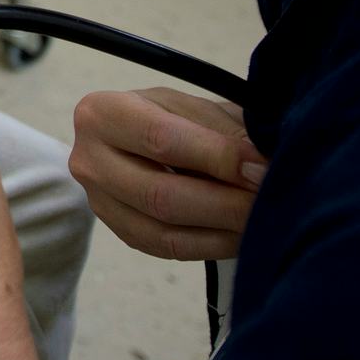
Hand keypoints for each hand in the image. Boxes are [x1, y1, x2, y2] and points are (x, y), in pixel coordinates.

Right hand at [68, 87, 264, 261]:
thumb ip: (225, 133)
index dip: (217, 156)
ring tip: (263, 220)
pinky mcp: (122, 233)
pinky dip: (213, 245)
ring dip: (223, 230)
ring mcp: (100, 203)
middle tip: (271, 201)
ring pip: (165, 230)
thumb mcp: (198, 109)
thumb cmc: (179, 118)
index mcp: (102, 113)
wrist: (149, 142)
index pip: (161, 139)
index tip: (263, 168)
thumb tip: (262, 167)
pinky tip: (243, 235)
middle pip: (159, 194)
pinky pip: (169, 250)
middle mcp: (88, 160)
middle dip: (225, 202)